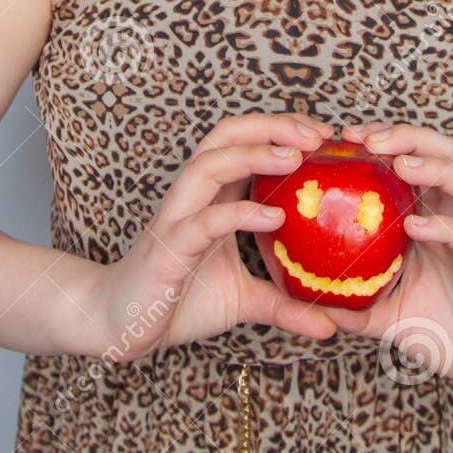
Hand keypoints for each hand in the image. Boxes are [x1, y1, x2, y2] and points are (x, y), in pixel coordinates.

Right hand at [82, 111, 338, 361]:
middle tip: (317, 135)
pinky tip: (274, 216)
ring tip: (295, 156)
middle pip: (227, 135)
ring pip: (209, 163)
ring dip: (254, 152)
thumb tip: (331, 325)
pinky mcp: (169, 248)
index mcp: (212, 197)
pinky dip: (239, 213)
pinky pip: (203, 221)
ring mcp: (178, 218)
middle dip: (272, 125)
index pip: (245, 143)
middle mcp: (194, 197)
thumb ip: (285, 304)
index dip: (283, 130)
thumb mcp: (244, 300)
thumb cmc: (177, 301)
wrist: (121, 326)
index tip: (326, 137)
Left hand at [318, 120, 452, 399]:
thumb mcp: (385, 315)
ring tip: (399, 164)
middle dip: (408, 138)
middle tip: (367, 139)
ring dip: (435, 167)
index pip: (414, 160)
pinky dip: (445, 227)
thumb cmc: (444, 331)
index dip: (384, 141)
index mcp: (434, 217)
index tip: (344, 137)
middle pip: (446, 154)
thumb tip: (307, 298)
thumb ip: (352, 303)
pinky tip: (416, 225)